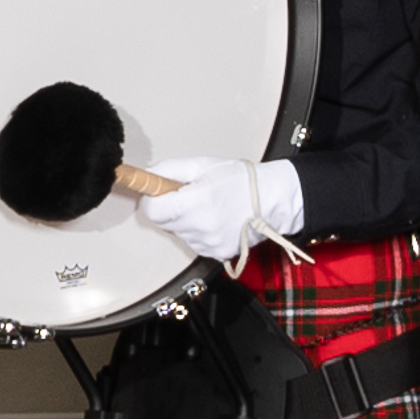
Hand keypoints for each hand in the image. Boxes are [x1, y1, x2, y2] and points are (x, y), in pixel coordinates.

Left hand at [133, 158, 294, 274]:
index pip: (152, 210)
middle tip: (189, 195)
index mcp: (196, 202)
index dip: (151, 199)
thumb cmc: (241, 180)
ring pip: (179, 233)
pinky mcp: (215, 253)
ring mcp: (208, 244)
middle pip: (163, 222)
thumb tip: (147, 176)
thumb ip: (170, 169)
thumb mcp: (202, 164)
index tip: (159, 192)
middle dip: (170, 208)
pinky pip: (194, 242)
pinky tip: (214, 219)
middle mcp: (200, 227)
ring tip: (206, 206)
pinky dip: (198, 232)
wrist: (272, 200)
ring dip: (185, 221)